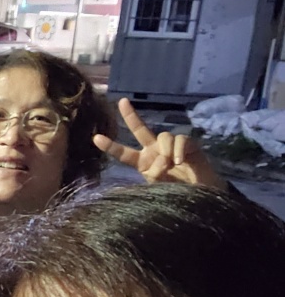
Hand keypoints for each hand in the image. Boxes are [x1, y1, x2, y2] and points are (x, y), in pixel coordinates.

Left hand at [95, 98, 226, 189]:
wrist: (200, 194)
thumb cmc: (176, 192)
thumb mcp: (158, 187)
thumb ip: (154, 173)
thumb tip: (161, 160)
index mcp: (142, 162)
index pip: (123, 153)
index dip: (111, 146)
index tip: (95, 138)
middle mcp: (154, 150)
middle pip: (140, 130)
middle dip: (131, 115)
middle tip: (122, 102)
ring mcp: (170, 146)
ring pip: (164, 136)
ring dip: (166, 150)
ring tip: (172, 165)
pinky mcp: (188, 144)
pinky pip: (180, 140)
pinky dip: (179, 150)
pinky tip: (179, 161)